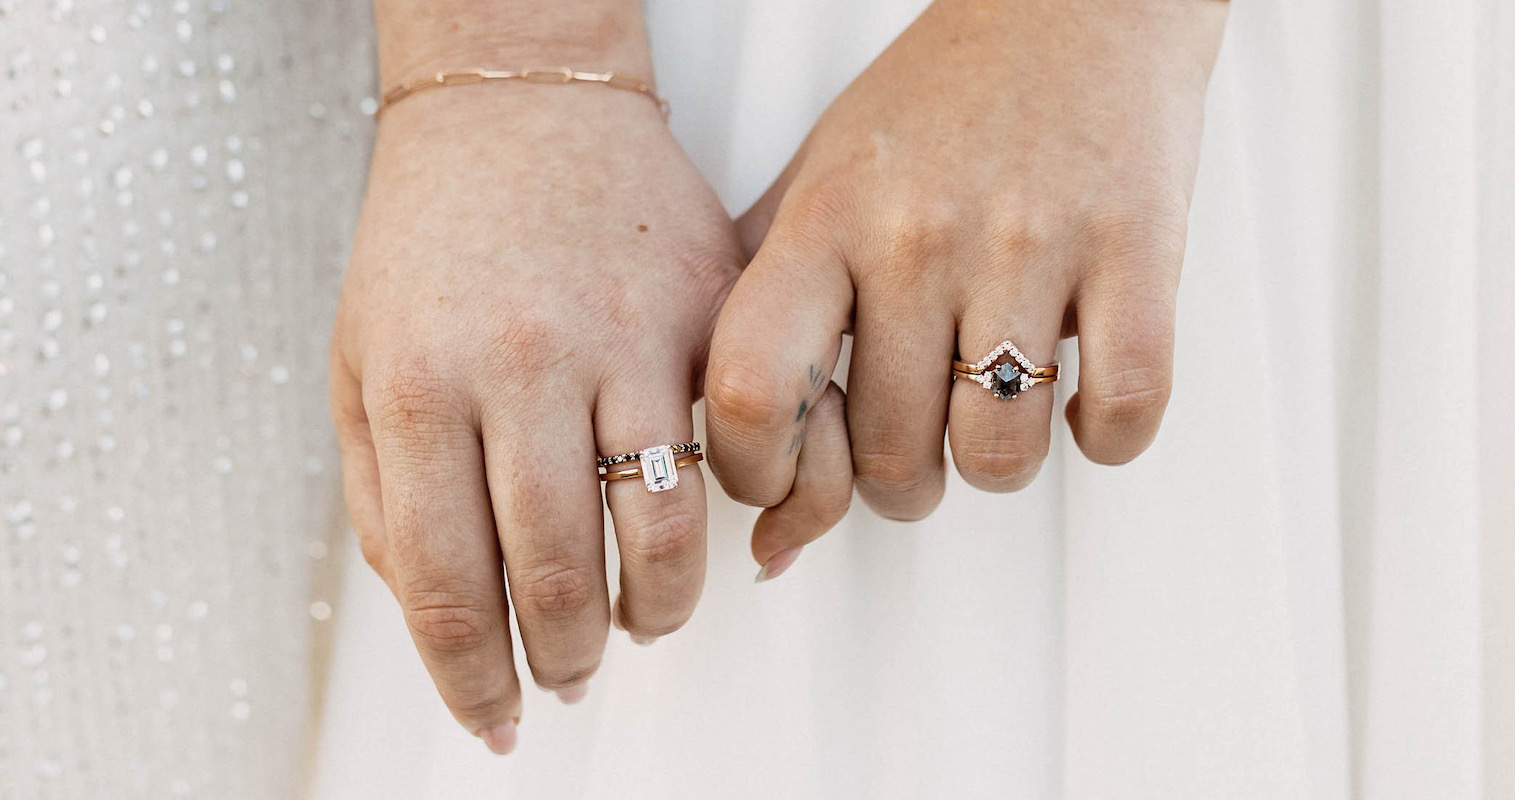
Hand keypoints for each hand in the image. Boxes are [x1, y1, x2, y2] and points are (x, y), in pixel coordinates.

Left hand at [329, 83, 739, 748]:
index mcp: (421, 384)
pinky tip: (706, 543)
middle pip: (557, 574)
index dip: (472, 679)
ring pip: (662, 529)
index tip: (493, 716)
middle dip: (563, 657)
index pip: (448, 585)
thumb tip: (437, 614)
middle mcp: (526, 364)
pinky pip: (746, 449)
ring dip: (653, 611)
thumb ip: (383, 497)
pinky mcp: (709, 313)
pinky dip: (735, 520)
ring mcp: (628, 335)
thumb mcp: (361, 365)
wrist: (524, 111)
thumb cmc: (437, 237)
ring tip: (637, 624)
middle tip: (566, 675)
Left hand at [706, 0, 1228, 574]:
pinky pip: (1124, 412)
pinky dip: (1104, 436)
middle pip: (892, 457)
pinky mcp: (1137, 247)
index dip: (758, 476)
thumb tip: (747, 491)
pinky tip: (1081, 396)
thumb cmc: (937, 106)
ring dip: (998, 465)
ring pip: (1002, 456)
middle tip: (917, 445)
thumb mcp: (815, 182)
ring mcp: (1030, 241)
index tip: (785, 486)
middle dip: (902, 487)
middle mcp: (917, 232)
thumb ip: (763, 309)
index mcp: (825, 218)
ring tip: (995, 411)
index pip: (752, 392)